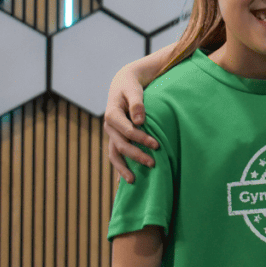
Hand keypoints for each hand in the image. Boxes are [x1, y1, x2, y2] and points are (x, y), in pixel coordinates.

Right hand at [104, 65, 157, 183]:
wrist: (122, 84)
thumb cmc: (131, 86)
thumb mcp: (134, 90)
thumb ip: (137, 104)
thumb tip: (139, 121)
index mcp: (112, 114)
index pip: (126, 130)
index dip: (140, 139)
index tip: (156, 145)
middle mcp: (109, 127)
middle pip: (120, 145)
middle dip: (136, 155)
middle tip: (153, 164)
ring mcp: (111, 134)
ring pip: (114, 154)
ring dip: (123, 168)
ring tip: (133, 181)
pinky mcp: (115, 138)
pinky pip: (115, 155)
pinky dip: (118, 168)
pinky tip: (123, 182)